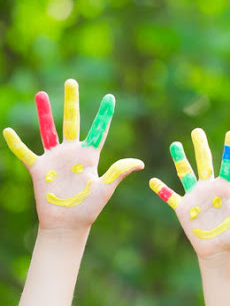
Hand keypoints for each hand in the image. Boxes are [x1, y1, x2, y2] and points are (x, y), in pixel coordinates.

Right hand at [2, 79, 143, 229]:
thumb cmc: (89, 208)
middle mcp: (72, 152)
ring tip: (41, 93)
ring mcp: (55, 158)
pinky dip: (17, 143)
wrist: (68, 224)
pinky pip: (25, 153)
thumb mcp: (105, 189)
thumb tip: (140, 163)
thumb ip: (118, 173)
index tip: (110, 97)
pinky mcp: (39, 169)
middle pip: (72, 121)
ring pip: (48, 130)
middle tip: (71, 81)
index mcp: (90, 155)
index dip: (104, 114)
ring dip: (44, 113)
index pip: (99, 130)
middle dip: (71, 102)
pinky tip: (8, 131)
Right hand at [149, 128, 229, 258]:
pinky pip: (171, 197)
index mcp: (225, 188)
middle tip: (197, 130)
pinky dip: (162, 190)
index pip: (228, 165)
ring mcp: (195, 197)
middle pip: (205, 163)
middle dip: (201, 147)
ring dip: (180, 160)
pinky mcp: (183, 209)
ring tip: (175, 144)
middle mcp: (210, 188)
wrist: (220, 249)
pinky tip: (152, 180)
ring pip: (186, 174)